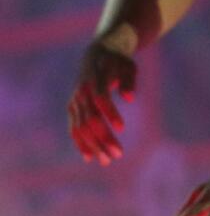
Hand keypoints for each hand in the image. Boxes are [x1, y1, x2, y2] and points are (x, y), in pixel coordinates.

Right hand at [67, 40, 137, 164]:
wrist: (96, 54)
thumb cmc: (117, 61)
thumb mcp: (128, 66)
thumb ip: (129, 80)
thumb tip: (130, 98)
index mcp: (95, 79)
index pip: (100, 99)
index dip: (110, 113)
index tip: (121, 128)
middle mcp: (82, 92)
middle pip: (90, 119)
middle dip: (103, 138)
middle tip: (118, 154)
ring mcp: (75, 101)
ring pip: (81, 128)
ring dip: (93, 145)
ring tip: (107, 160)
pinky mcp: (72, 108)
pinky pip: (74, 129)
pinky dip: (80, 143)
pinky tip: (89, 157)